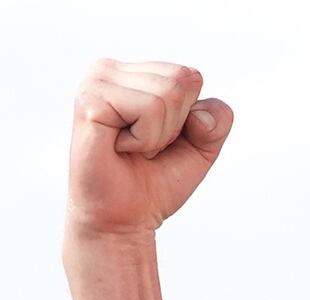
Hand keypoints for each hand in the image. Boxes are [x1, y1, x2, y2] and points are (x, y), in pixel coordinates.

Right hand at [69, 59, 233, 240]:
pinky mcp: (91, 100)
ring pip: (168, 94)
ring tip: (131, 149)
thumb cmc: (155, 183)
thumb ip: (219, 118)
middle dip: (173, 126)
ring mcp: (96, 81)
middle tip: (143, 147)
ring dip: (157, 135)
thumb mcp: (202, 147)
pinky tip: (119, 148)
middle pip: (182, 81)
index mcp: (130, 72)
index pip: (190, 76)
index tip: (156, 140)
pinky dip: (144, 140)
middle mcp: (108, 68)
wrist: (122, 221)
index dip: (187, 118)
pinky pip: (149, 110)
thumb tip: (200, 115)